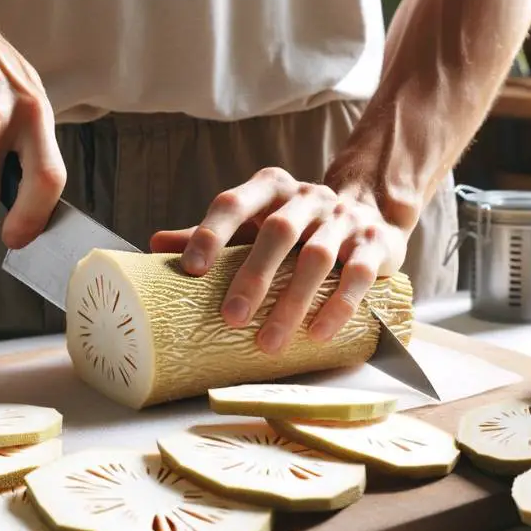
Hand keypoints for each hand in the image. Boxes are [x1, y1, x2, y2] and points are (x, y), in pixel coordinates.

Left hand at [150, 166, 407, 353]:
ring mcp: (344, 219)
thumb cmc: (298, 228)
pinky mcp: (375, 244)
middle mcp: (309, 197)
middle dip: (253, 276)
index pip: (236, 202)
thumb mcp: (254, 225)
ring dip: (292, 302)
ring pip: (318, 257)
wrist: (371, 213)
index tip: (190, 269)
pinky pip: (357, 274)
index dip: (211, 232)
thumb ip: (212, 235)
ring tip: (268, 342)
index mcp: (271, 188)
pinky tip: (316, 334)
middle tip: (230, 318)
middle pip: (279, 231)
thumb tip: (154, 245)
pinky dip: (337, 306)